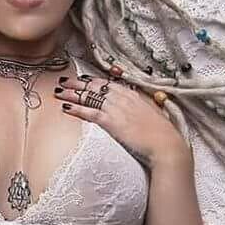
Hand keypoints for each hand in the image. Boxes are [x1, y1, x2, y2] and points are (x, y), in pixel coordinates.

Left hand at [55, 70, 190, 169]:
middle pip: (95, 87)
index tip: (84, 78)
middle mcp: (123, 98)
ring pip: (89, 97)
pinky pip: (89, 112)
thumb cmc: (162, 134)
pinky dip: (77, 109)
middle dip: (78, 83)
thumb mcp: (152, 115)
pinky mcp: (111, 122)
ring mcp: (116, 109)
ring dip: (72, 93)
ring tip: (59, 92)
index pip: (109, 83)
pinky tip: (66, 107)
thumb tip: (137, 110)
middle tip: (65, 81)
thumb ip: (142, 109)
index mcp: (133, 95)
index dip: (94, 80)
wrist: (165, 145)